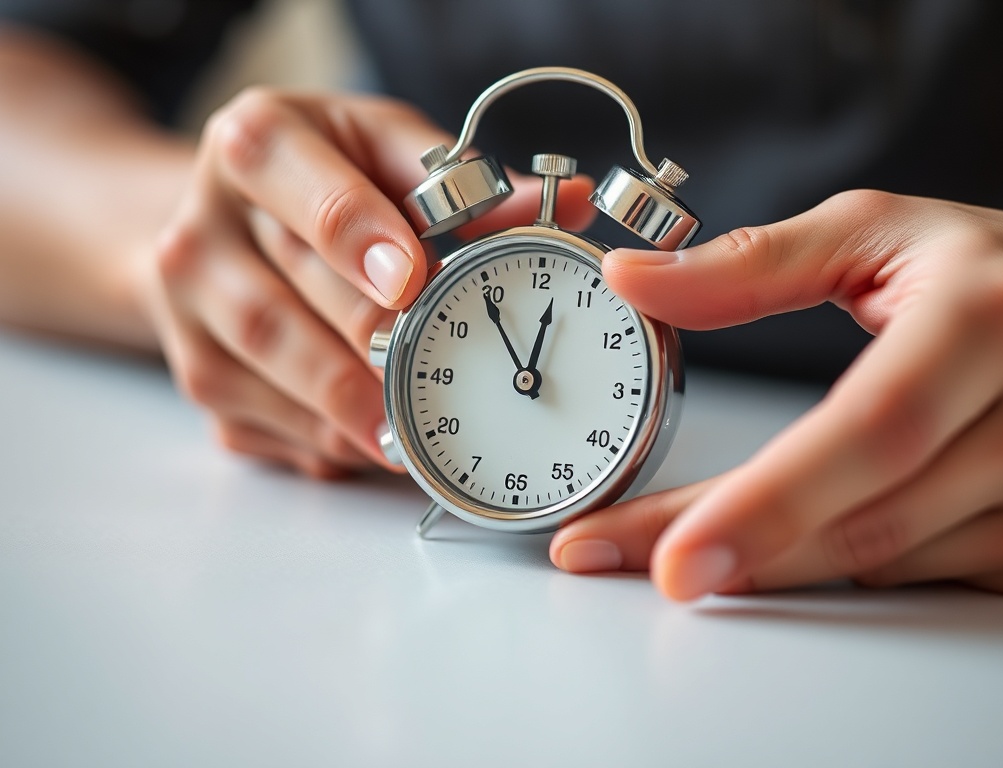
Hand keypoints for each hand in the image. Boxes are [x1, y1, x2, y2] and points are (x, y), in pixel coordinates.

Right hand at [142, 88, 594, 477]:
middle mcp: (201, 226)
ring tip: (409, 437)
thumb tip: (565, 206)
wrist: (221, 213)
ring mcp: (185, 307)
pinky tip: (369, 441)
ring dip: (342, 410)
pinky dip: (321, 437)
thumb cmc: (320, 174)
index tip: (411, 280)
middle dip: (368, 348)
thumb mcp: (384, 148)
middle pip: (286, 304)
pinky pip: (258, 418)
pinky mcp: (194, 369)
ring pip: (266, 370)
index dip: (358, 240)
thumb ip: (462, 181)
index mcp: (256, 145)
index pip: (306, 196)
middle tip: (436, 380)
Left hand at [550, 190, 1002, 597]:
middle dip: (736, 553)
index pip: (868, 431)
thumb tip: (636, 278)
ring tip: (714, 531)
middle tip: (635, 562)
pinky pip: (922, 576)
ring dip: (785, 554)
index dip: (769, 503)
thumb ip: (752, 264)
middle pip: (865, 524)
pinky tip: (814, 525)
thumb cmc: (992, 271)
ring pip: (880, 564)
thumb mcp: (879, 235)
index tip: (676, 555)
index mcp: (983, 323)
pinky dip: (847, 557)